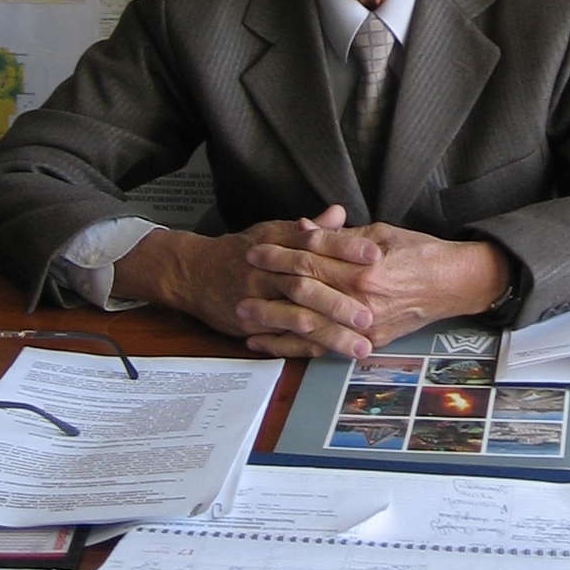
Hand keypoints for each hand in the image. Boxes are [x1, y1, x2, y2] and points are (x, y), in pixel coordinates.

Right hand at [110, 211, 376, 358]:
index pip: (316, 244)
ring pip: (296, 316)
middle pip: (307, 284)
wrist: (194, 271)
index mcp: (278, 243)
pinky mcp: (250, 323)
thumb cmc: (241, 250)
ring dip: (329, 332)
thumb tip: (340, 213)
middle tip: (371, 314)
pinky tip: (326, 356)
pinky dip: (302, 348)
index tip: (375, 255)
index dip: (345, 249)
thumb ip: (310, 229)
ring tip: (358, 345)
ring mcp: (258, 298)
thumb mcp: (273, 231)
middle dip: (341, 301)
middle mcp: (268, 270)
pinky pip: (279, 337)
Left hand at [238, 218, 510, 354]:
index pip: (311, 258)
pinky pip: (323, 348)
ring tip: (243, 316)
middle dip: (269, 283)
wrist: (452, 284)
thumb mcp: (379, 232)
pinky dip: (293, 347)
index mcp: (363, 267)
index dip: (280, 252)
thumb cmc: (419, 252)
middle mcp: (361, 299)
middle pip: (304, 290)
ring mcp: (364, 324)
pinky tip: (269, 345)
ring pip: (308, 324)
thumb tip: (302, 228)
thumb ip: (339, 236)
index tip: (255, 247)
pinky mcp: (367, 342)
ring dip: (272, 320)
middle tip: (242, 278)